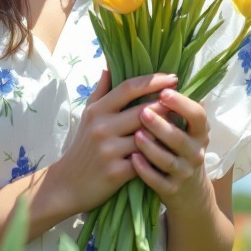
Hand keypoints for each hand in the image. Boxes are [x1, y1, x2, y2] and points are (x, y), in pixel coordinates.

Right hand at [47, 70, 178, 215]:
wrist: (68, 184)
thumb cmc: (82, 147)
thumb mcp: (86, 116)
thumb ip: (100, 91)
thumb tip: (109, 66)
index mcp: (97, 111)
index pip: (129, 88)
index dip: (153, 81)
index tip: (173, 78)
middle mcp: (102, 127)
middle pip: (143, 110)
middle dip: (166, 105)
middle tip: (183, 102)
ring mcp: (109, 150)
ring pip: (148, 136)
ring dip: (166, 131)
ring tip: (180, 126)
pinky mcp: (116, 172)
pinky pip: (145, 161)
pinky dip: (157, 155)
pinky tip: (169, 152)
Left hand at [131, 88, 212, 212]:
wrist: (188, 193)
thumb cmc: (178, 150)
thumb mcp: (183, 129)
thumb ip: (173, 106)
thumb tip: (160, 72)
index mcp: (198, 132)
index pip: (197, 115)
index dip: (182, 103)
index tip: (164, 91)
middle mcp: (195, 152)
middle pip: (180, 138)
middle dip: (162, 124)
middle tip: (142, 111)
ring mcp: (184, 172)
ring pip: (168, 160)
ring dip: (151, 147)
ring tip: (135, 135)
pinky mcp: (172, 190)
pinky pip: (159, 181)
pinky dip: (146, 171)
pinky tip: (133, 159)